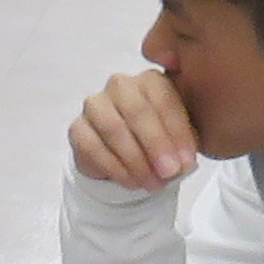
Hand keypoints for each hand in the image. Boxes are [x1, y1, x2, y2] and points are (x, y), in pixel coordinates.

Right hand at [69, 69, 199, 192]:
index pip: (164, 101)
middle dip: (155, 145)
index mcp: (151, 80)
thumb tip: (183, 164)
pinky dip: (115, 169)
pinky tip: (132, 182)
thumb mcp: (179, 140)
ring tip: (152, 183)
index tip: (187, 162)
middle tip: (169, 172)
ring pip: (113, 129)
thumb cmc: (158, 140)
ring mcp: (95, 105)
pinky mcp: (77, 128)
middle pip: (137, 112)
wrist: (127, 157)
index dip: (177, 133)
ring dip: (135, 160)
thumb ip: (183, 145)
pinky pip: (93, 148)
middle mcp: (121, 86)